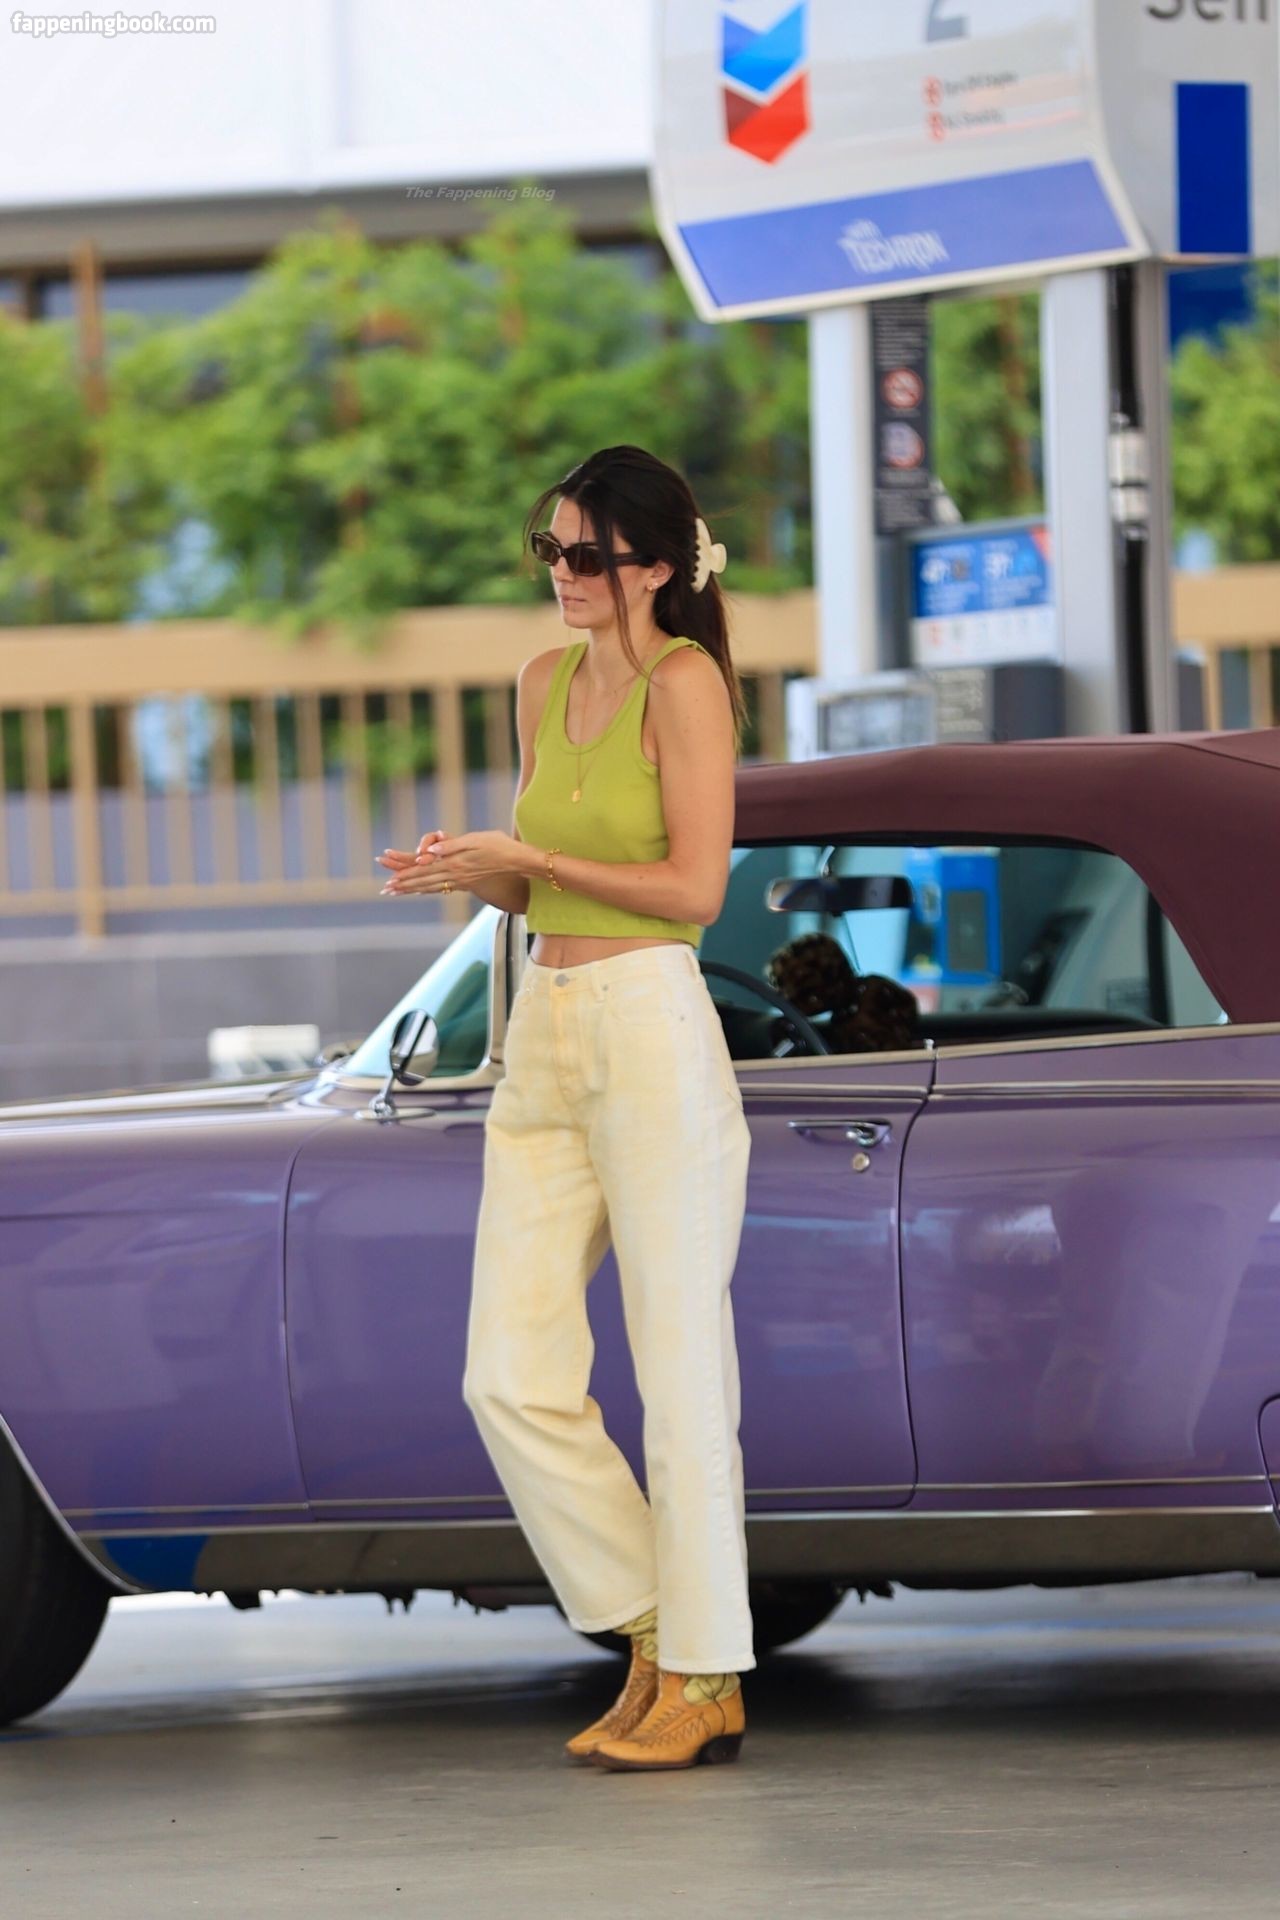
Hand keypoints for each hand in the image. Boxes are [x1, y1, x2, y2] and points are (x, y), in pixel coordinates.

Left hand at [377, 829, 527, 897]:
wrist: (518, 861)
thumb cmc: (499, 846)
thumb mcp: (475, 840)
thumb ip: (451, 845)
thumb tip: (429, 851)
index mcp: (454, 863)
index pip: (423, 871)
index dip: (405, 875)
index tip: (389, 881)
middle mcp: (455, 875)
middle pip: (423, 881)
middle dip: (403, 885)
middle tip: (385, 891)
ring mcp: (460, 881)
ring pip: (430, 886)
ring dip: (411, 889)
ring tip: (397, 892)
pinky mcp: (466, 882)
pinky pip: (442, 887)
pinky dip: (427, 889)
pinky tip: (421, 891)